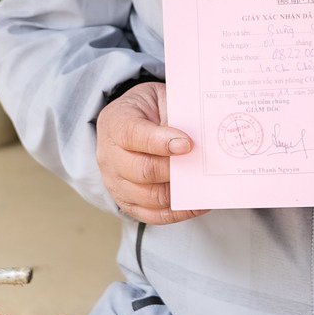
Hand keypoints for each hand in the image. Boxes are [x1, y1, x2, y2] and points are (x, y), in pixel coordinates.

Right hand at [96, 81, 206, 225]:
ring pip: (148, 197)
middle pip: (143, 171)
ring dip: (179, 193)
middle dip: (174, 170)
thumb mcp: (159, 98)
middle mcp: (110, 156)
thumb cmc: (147, 109)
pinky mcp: (125, 202)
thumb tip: (201, 136)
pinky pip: (151, 215)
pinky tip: (197, 203)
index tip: (188, 144)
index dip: (162, 141)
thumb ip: (176, 113)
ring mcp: (114, 182)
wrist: (125, 122)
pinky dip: (177, 212)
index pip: (134, 135)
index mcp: (116, 123)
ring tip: (203, 186)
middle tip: (200, 166)